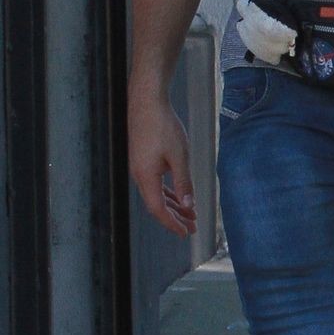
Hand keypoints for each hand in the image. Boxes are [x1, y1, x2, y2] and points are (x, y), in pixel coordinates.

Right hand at [128, 92, 196, 237]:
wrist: (147, 101)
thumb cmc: (162, 126)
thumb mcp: (179, 156)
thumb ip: (184, 182)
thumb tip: (189, 205)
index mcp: (146, 177)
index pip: (158, 209)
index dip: (172, 223)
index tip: (187, 233)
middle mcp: (139, 175)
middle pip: (157, 205)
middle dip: (175, 218)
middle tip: (193, 227)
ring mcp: (140, 168)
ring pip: (157, 194)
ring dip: (174, 205)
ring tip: (191, 214)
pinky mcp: (143, 160)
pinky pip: (156, 183)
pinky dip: (169, 192)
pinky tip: (180, 196)